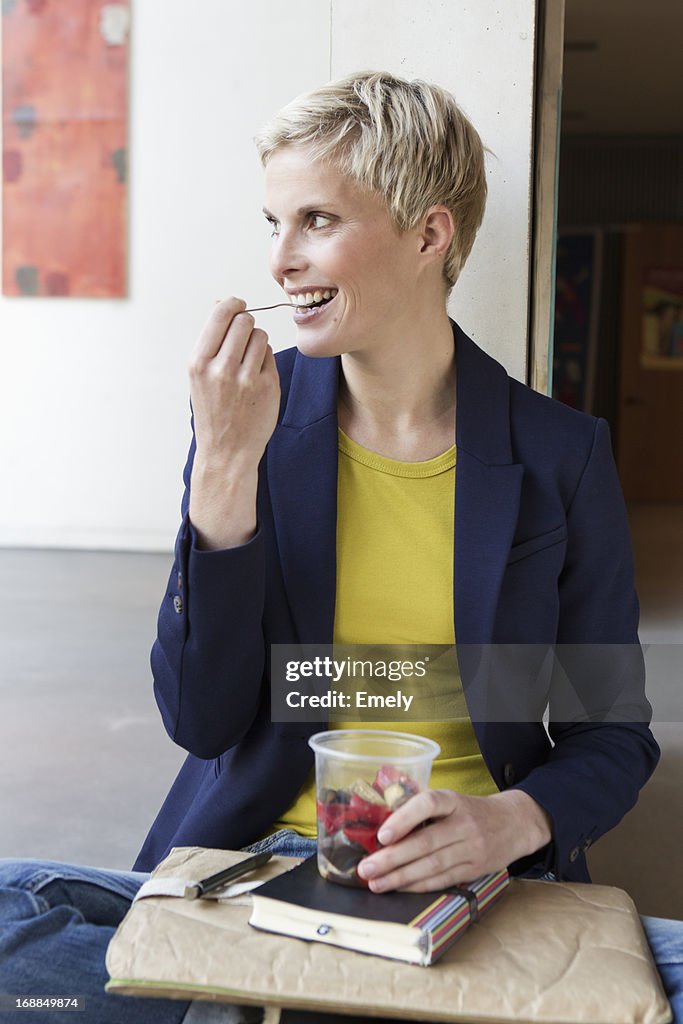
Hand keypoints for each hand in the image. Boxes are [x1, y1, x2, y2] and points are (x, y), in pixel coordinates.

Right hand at [188, 298, 280, 548]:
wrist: (226, 452)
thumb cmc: (213, 411)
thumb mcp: (200, 376)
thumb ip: (212, 340)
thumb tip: (223, 303)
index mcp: (198, 363)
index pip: (220, 314)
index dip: (233, 304)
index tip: (239, 305)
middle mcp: (221, 369)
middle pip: (244, 321)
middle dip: (246, 324)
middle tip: (243, 339)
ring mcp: (246, 379)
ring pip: (261, 336)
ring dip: (257, 343)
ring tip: (248, 362)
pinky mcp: (268, 387)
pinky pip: (270, 356)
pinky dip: (265, 361)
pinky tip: (256, 378)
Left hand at [356, 789, 551, 892]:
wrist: (515, 823)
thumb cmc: (471, 811)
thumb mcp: (452, 800)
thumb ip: (424, 810)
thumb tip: (382, 826)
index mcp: (454, 801)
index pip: (428, 804)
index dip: (404, 819)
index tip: (382, 835)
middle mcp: (464, 824)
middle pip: (425, 843)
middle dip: (392, 858)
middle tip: (366, 868)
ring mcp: (471, 849)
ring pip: (432, 866)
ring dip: (400, 877)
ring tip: (376, 883)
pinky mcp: (474, 870)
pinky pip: (442, 880)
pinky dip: (418, 886)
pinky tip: (399, 888)